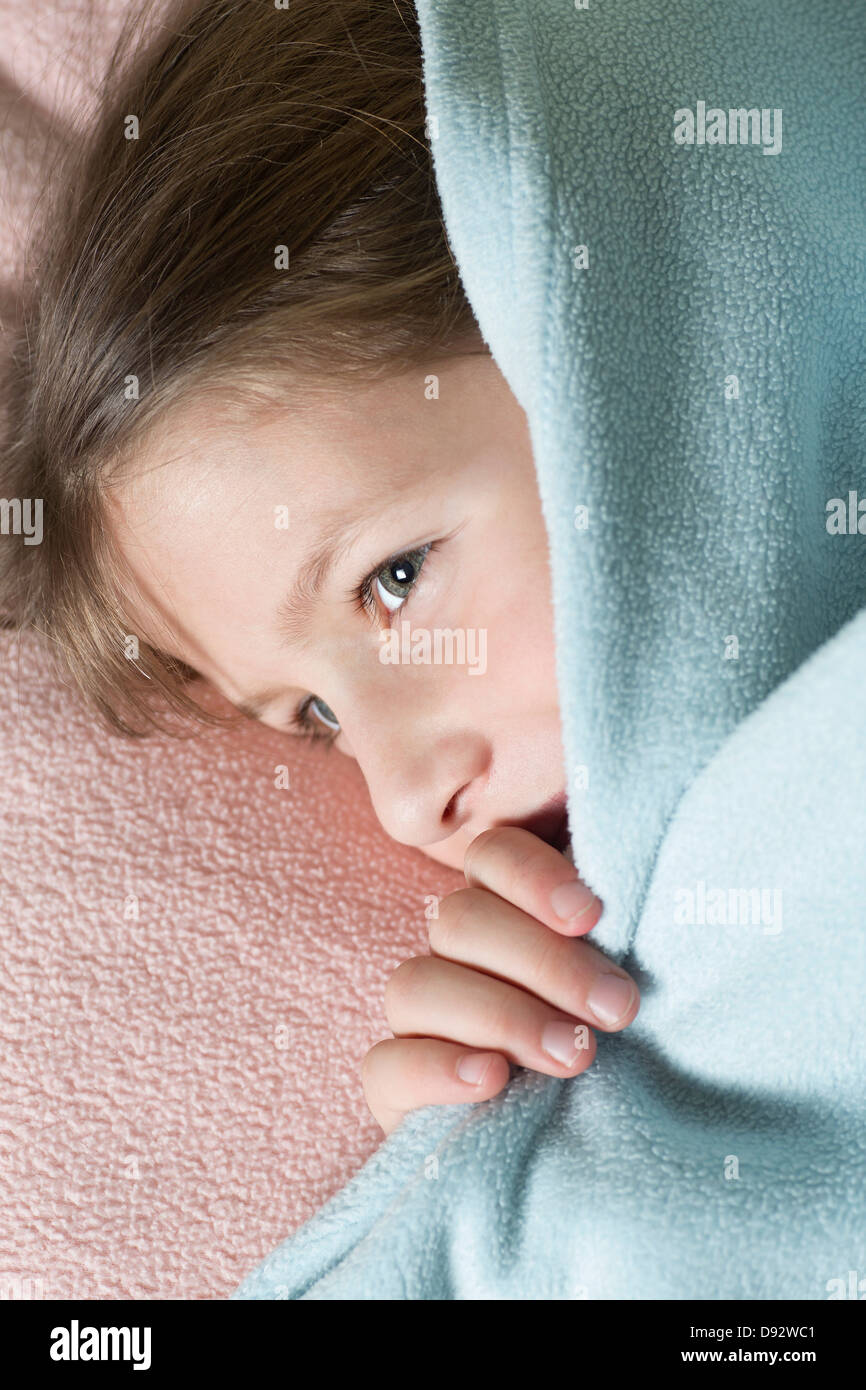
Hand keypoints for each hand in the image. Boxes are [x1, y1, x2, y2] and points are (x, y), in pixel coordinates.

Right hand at [362, 826, 639, 1135]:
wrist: (592, 1146)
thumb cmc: (620, 1043)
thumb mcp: (624, 984)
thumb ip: (621, 941)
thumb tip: (658, 894)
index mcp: (506, 910)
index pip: (491, 857)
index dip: (533, 876)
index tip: (592, 915)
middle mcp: (455, 956)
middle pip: (460, 921)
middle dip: (545, 964)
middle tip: (617, 1011)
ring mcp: (420, 1020)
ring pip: (415, 985)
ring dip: (501, 1015)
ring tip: (574, 1056)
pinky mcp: (397, 1087)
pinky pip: (385, 1065)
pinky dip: (435, 1067)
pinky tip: (491, 1078)